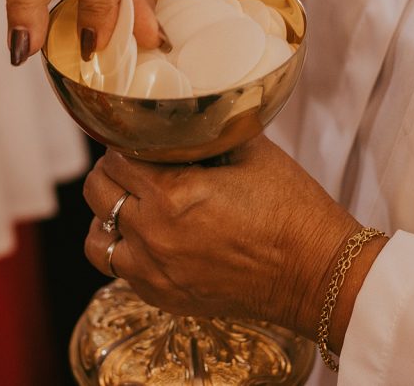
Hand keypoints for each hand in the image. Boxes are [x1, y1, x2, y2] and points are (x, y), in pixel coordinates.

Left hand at [82, 135, 375, 343]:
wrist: (317, 274)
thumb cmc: (291, 209)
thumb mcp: (251, 151)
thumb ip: (208, 132)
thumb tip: (187, 115)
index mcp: (170, 193)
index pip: (115, 158)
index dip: (123, 142)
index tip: (137, 137)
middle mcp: (153, 235)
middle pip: (98, 194)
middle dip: (111, 173)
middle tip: (132, 165)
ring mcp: (155, 273)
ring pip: (96, 240)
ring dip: (108, 217)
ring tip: (131, 205)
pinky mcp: (165, 297)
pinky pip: (120, 272)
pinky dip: (126, 252)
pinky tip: (148, 238)